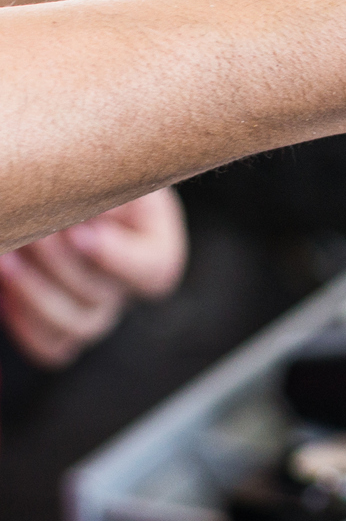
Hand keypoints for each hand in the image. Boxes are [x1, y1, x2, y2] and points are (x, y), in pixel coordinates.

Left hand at [0, 189, 185, 367]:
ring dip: (37, 292)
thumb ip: (105, 185)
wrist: (48, 200)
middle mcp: (128, 286)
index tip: (79, 232)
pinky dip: (25, 321)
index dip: (117, 259)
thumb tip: (96, 198)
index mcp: (155, 246)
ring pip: (78, 327)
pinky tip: (5, 283)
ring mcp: (96, 311)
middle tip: (35, 232)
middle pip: (105, 296)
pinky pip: (52, 347)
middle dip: (61, 264)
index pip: (155, 270)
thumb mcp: (104, 173)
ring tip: (9, 256)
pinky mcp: (62, 328)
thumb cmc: (82, 177)